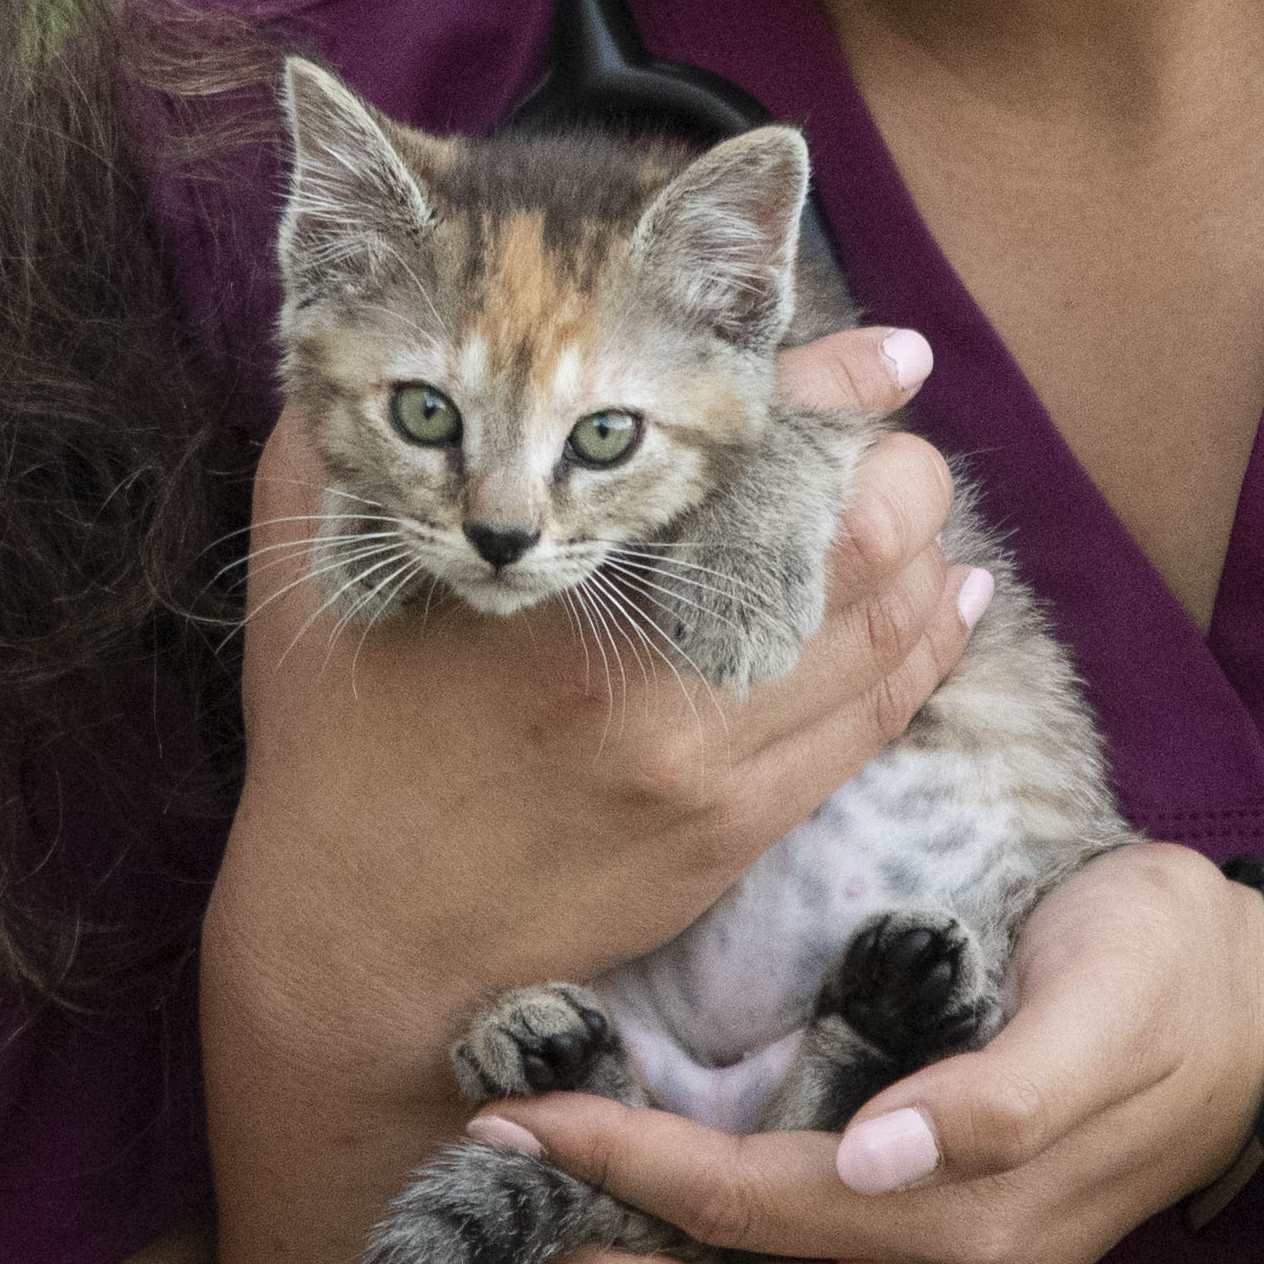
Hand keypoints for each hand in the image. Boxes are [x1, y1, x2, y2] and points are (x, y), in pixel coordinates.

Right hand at [215, 326, 978, 1075]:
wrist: (363, 944)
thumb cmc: (337, 735)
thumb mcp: (313, 551)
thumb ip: (352, 423)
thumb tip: (406, 318)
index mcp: (562, 587)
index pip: (751, 451)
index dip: (835, 387)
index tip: (887, 353)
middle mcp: (661, 679)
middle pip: (862, 536)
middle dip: (896, 470)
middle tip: (880, 441)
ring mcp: (715, 766)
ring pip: (889, 628)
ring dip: (921, 552)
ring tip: (912, 506)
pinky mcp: (740, 831)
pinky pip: (877, 721)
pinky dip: (927, 645)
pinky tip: (949, 597)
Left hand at [501, 843, 1263, 1263]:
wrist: (1262, 1034)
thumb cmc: (1162, 972)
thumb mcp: (1107, 988)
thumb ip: (1004, 1089)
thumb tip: (879, 1155)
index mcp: (975, 1213)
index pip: (743, 1210)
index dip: (617, 1166)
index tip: (516, 1116)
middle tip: (508, 1192)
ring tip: (567, 1246)